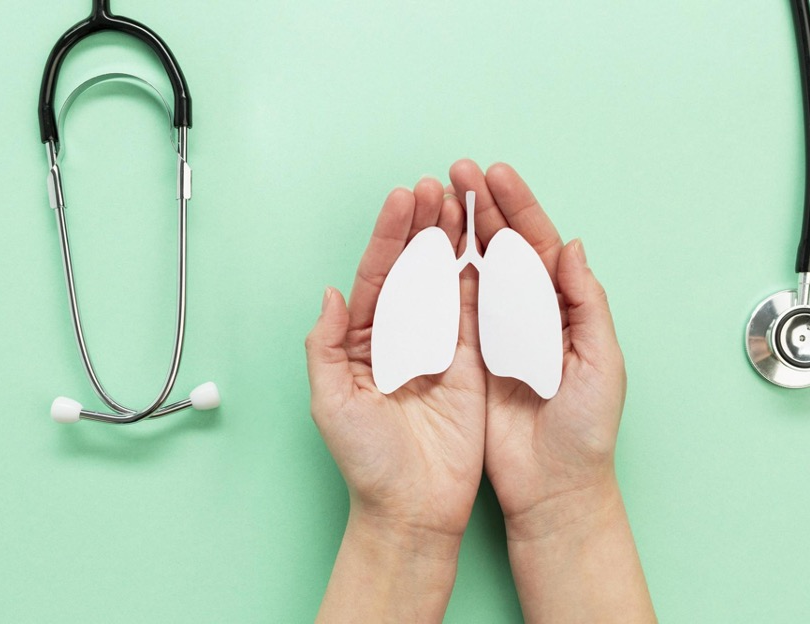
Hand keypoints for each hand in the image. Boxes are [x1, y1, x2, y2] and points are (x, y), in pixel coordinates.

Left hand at [306, 178, 484, 620]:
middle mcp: (399, 338)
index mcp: (361, 342)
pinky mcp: (471, 365)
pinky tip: (484, 246)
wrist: (414, 507)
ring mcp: (437, 348)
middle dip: (422, 226)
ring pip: (443, 283)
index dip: (389, 236)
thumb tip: (329, 291)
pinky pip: (474, 315)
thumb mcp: (331, 402)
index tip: (402, 198)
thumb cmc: (367, 461)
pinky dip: (480, 279)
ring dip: (452, 242)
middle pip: (412, 269)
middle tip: (436, 186)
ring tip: (460, 202)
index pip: (377, 275)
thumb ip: (325, 345)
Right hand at [448, 160, 654, 621]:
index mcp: (564, 308)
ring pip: (474, 270)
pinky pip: (452, 311)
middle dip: (482, 207)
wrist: (552, 486)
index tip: (495, 175)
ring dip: (458, 232)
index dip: (519, 207)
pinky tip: (426, 250)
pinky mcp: (469, 358)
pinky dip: (440, 278)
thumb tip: (571, 244)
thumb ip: (587, 303)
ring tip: (438, 198)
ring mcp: (496, 333)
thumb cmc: (585, 430)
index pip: (539, 245)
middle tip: (457, 172)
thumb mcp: (601, 363)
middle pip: (503, 248)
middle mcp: (529, 314)